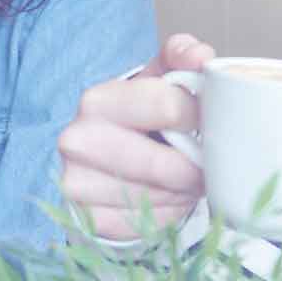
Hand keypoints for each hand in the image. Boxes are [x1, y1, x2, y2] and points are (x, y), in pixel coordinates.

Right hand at [56, 33, 218, 240]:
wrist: (97, 161)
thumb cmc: (137, 117)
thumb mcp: (156, 78)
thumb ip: (181, 56)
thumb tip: (201, 57)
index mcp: (97, 100)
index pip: (170, 107)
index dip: (200, 117)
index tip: (204, 122)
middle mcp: (77, 141)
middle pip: (167, 165)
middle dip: (196, 166)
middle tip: (204, 161)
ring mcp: (77, 184)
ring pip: (161, 198)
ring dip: (184, 192)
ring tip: (184, 179)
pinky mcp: (88, 220)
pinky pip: (148, 224)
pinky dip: (167, 214)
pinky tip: (165, 198)